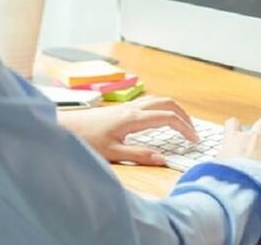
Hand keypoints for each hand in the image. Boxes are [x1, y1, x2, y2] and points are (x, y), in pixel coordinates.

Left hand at [58, 96, 198, 165]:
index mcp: (134, 118)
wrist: (65, 127)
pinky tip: (159, 119)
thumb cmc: (86, 139)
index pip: (168, 117)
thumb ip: (139, 155)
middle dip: (184, 115)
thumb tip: (162, 159)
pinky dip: (162, 108)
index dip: (185, 128)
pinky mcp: (121, 108)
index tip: (194, 140)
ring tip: (181, 125)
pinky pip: (149, 102)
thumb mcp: (113, 152)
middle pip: (167, 103)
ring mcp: (127, 106)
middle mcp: (133, 108)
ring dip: (174, 110)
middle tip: (193, 132)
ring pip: (159, 100)